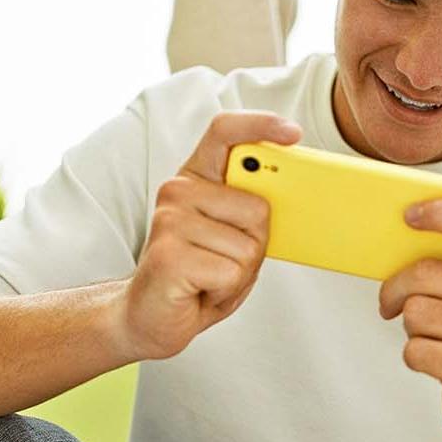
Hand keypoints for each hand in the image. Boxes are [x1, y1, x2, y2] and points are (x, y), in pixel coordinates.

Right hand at [118, 110, 300, 360]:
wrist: (149, 317)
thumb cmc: (197, 275)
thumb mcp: (231, 235)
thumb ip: (250, 209)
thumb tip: (284, 194)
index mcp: (196, 178)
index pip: (225, 132)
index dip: (260, 125)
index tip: (292, 133)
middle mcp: (178, 191)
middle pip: (258, 208)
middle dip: (256, 245)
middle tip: (224, 260)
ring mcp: (169, 221)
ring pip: (248, 247)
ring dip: (239, 274)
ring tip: (209, 278)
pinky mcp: (168, 255)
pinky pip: (230, 273)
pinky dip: (225, 292)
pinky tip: (200, 291)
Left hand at [377, 200, 441, 441]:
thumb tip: (400, 237)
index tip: (409, 215)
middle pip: (424, 272)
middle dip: (395, 289)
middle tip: (390, 303)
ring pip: (414, 312)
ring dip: (410, 329)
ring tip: (435, 339)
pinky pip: (414, 349)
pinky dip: (414, 357)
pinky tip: (438, 363)